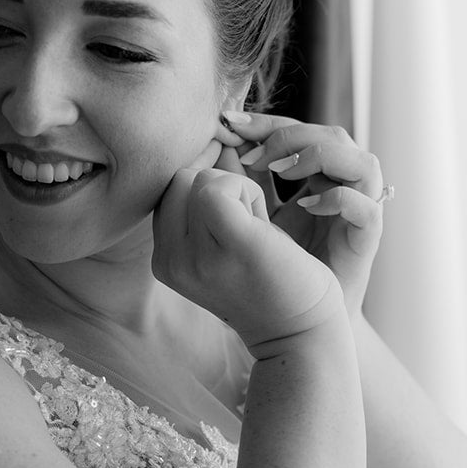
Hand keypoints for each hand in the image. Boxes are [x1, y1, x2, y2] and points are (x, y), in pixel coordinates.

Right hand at [152, 141, 341, 351]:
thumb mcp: (230, 238)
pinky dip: (252, 195)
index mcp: (164, 261)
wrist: (302, 334)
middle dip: (223, 188)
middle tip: (252, 231)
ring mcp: (197, 254)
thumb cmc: (272, 282)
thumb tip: (220, 134)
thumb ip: (214, 196)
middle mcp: (170, 262)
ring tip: (259, 235)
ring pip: (202, 177)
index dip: (208, 188)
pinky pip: (222, 184)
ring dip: (241, 193)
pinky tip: (269, 228)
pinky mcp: (232, 241)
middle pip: (182, 178)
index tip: (238, 220)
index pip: (170, 190)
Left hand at [218, 111, 386, 317]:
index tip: (229, 126)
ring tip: (279, 170)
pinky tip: (305, 206)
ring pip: (359, 160)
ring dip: (316, 157)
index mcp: (315, 177)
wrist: (301, 324)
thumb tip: (216, 143)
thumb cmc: (274, 269)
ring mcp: (359, 211)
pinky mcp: (367, 237)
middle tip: (251, 153)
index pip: (297, 130)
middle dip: (286, 136)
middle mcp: (343, 186)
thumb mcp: (247, 218)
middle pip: (330, 136)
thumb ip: (236, 181)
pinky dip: (338, 198)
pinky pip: (365, 205)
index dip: (266, 124)